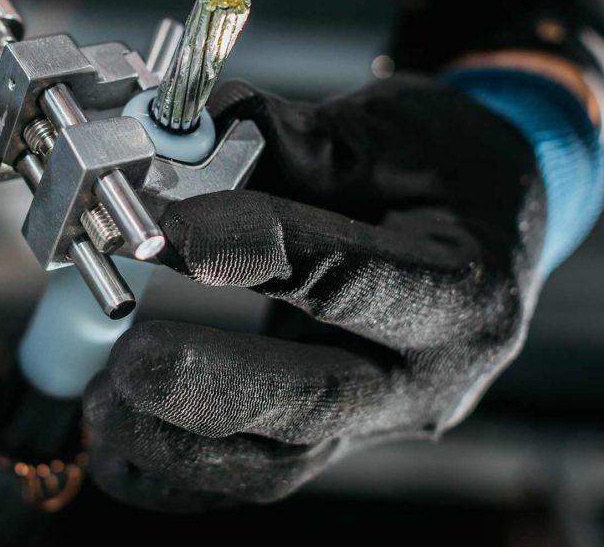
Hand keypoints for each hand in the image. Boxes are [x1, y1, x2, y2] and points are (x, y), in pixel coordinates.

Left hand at [86, 74, 565, 509]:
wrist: (498, 224)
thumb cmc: (448, 168)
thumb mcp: (399, 129)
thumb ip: (303, 139)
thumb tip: (199, 129)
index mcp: (461, 287)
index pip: (346, 278)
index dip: (249, 252)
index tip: (164, 222)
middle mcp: (432, 374)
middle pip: (315, 403)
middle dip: (208, 386)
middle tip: (127, 359)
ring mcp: (386, 420)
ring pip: (279, 463)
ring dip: (179, 443)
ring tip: (106, 398)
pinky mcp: (343, 439)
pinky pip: (259, 474)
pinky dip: (181, 473)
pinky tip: (117, 447)